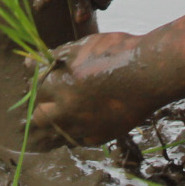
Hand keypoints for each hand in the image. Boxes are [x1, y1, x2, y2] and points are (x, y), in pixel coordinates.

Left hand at [29, 31, 165, 147]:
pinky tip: (87, 118)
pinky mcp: (100, 136)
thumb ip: (57, 56)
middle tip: (53, 96)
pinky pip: (80, 139)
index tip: (42, 76)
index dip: (38, 80)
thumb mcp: (83, 46)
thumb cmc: (117, 53)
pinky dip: (79, 130)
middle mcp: (67, 110)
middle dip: (43, 106)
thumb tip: (33, 61)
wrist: (150, 72)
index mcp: (59, 85)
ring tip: (70, 108)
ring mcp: (84, 126)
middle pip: (40, 117)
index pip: (34, 88)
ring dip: (59, 121)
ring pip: (58, 132)